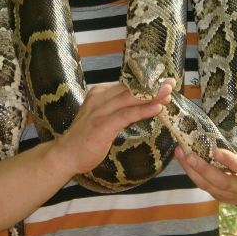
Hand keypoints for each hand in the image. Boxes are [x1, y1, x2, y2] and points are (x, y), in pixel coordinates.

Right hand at [56, 78, 175, 176]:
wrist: (65, 154)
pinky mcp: (102, 124)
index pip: (128, 85)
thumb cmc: (86, 138)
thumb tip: (139, 104)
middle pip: (131, 88)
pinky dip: (143, 110)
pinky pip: (126, 115)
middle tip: (171, 83)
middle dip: (153, 85)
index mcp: (100, 93)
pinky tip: (157, 109)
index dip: (147, 83)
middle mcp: (100, 97)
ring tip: (168, 93)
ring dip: (152, 95)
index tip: (164, 81)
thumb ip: (117, 109)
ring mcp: (100, 110)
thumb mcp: (102, 117)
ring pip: (130, 99)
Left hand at [175, 118, 236, 205]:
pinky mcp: (219, 195)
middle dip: (205, 170)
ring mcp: (231, 195)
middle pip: (223, 183)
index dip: (232, 162)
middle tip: (190, 155)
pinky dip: (192, 173)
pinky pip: (204, 186)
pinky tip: (182, 158)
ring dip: (193, 171)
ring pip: (209, 186)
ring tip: (181, 153)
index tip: (217, 151)